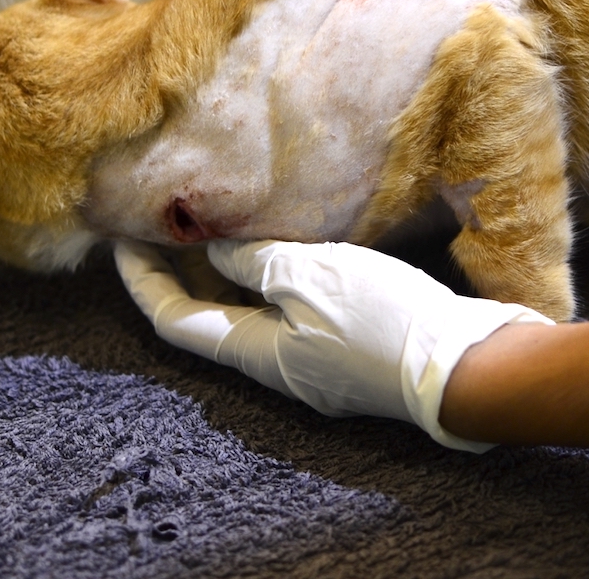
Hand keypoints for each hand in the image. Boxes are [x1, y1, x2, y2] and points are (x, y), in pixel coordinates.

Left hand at [114, 239, 554, 450]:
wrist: (467, 365)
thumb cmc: (386, 321)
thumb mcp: (313, 277)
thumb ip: (257, 261)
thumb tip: (216, 251)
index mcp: (259, 354)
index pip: (177, 322)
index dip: (143, 282)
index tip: (121, 238)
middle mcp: (279, 365)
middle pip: (211, 320)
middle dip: (182, 273)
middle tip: (163, 223)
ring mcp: (315, 360)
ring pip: (253, 313)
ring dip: (228, 273)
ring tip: (214, 224)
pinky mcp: (349, 347)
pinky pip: (292, 310)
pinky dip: (272, 275)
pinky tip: (283, 242)